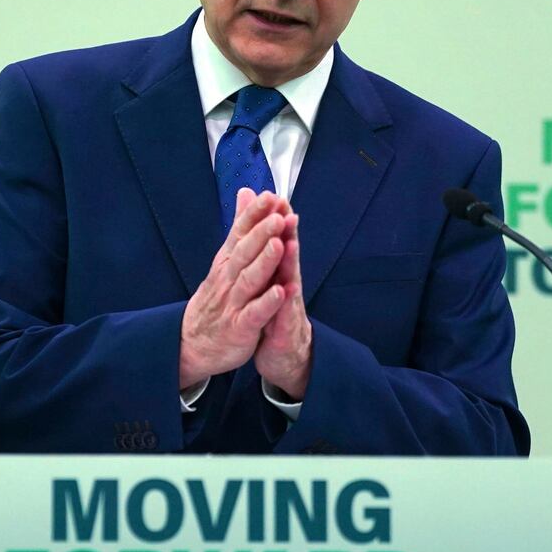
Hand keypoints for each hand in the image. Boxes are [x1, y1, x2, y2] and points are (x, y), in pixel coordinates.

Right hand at [179, 189, 289, 387]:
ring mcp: (233, 302)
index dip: (254, 215)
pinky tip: (281, 292)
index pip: (240, 232)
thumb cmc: (217, 297)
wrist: (192, 342)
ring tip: (279, 245)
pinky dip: (267, 303)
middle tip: (278, 215)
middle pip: (245, 252)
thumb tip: (247, 191)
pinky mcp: (240, 326)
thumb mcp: (226, 257)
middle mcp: (228, 278)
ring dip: (265, 262)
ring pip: (249, 279)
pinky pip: (254, 313)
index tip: (269, 196)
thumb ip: (241, 225)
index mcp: (228, 260)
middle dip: (262, 233)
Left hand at [254, 211, 311, 398]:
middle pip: (288, 256)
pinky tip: (285, 291)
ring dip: (289, 263)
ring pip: (289, 282)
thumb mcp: (270, 280)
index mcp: (278, 273)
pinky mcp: (284, 330)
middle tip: (286, 213)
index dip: (276, 221)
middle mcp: (287, 286)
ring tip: (288, 244)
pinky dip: (284, 304)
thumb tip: (262, 224)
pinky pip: (284, 316)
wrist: (285, 354)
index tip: (274, 198)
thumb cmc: (277, 312)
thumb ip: (266, 251)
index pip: (277, 242)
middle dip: (287, 234)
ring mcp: (288, 307)